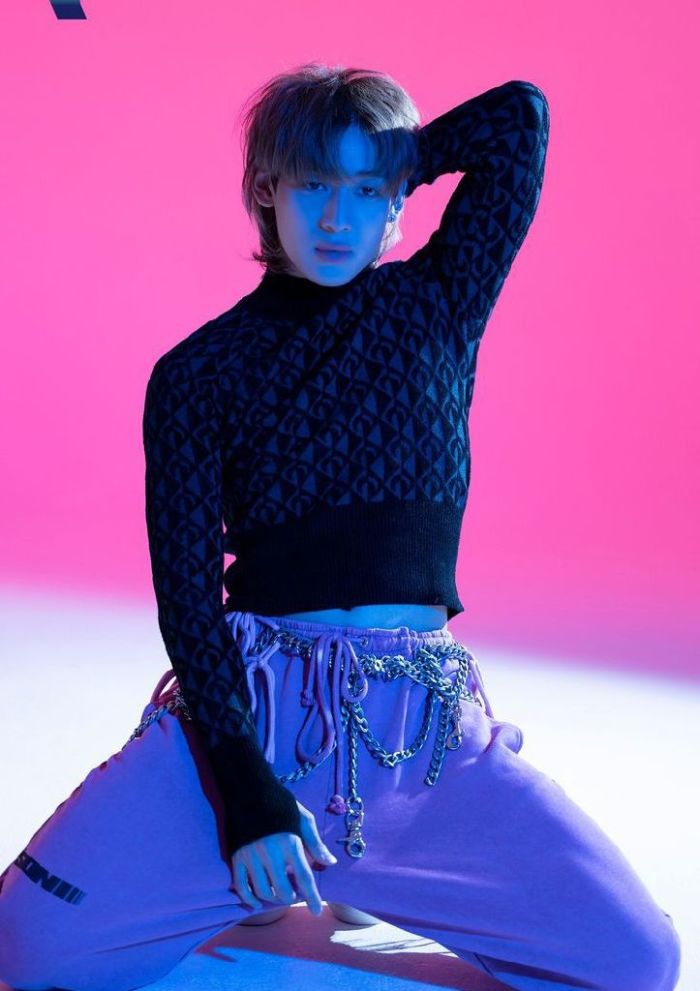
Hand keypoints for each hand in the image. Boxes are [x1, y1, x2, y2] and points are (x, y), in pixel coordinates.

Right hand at [231, 800, 337, 916]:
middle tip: (293, 894)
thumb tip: (330, 863)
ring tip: (278, 894)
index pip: (304, 877)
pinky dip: (249, 898)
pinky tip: (256, 901)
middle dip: (290, 897)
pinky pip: (242, 887)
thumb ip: (315, 843)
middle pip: (283, 890)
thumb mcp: (303, 818)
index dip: (311, 897)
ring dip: (272, 898)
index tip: (316, 911)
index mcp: (290, 842)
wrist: (249, 790)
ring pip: (263, 891)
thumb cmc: (280, 804)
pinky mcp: (236, 857)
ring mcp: (251, 856)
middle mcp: (271, 852)